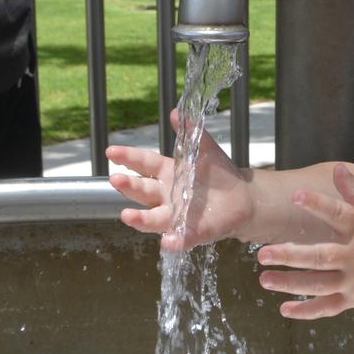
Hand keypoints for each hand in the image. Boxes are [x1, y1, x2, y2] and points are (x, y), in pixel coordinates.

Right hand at [106, 110, 253, 250]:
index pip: (143, 164)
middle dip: (128, 186)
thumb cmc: (219, 174)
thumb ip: (191, 133)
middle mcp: (166, 196)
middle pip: (142, 191)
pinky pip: (182, 238)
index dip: (127, 157)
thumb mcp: (205, 150)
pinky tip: (168, 242)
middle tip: (116, 180)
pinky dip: (174, 241)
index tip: (111, 152)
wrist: (243, 199)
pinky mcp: (193, 232)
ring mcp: (177, 216)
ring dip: (140, 219)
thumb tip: (177, 112)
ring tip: (127, 215)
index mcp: (167, 173)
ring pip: (154, 219)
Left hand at [256, 164, 353, 319]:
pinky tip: (284, 310)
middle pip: (320, 258)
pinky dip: (307, 311)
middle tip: (262, 254)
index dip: (318, 205)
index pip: (339, 215)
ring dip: (290, 284)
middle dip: (290, 256)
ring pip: (319, 286)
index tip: (296, 195)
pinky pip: (327, 308)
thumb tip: (337, 169)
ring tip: (265, 279)